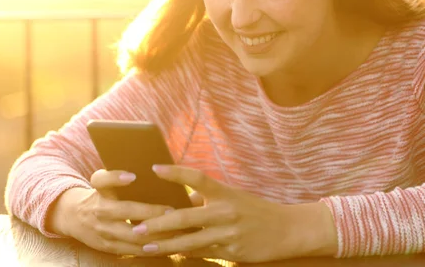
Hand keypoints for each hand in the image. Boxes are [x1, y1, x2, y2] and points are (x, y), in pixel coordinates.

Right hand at [48, 169, 183, 254]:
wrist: (73, 217)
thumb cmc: (100, 195)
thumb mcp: (103, 182)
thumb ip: (119, 176)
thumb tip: (155, 170)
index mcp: (99, 190)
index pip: (102, 180)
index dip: (116, 177)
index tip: (132, 176)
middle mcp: (100, 210)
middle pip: (125, 211)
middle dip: (150, 212)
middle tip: (172, 211)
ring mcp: (103, 230)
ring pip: (132, 235)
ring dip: (155, 234)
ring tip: (176, 230)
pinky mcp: (109, 247)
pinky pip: (133, 250)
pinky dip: (151, 248)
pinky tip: (168, 245)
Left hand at [131, 165, 337, 262]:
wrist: (287, 229)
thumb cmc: (255, 210)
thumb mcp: (234, 197)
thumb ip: (209, 197)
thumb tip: (183, 197)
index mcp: (225, 193)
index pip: (197, 178)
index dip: (176, 172)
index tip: (155, 168)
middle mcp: (225, 212)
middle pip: (186, 217)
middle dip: (159, 223)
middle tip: (137, 227)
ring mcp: (228, 234)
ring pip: (190, 241)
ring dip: (165, 244)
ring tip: (145, 246)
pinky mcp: (232, 252)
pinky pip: (202, 254)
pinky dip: (184, 254)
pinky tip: (170, 255)